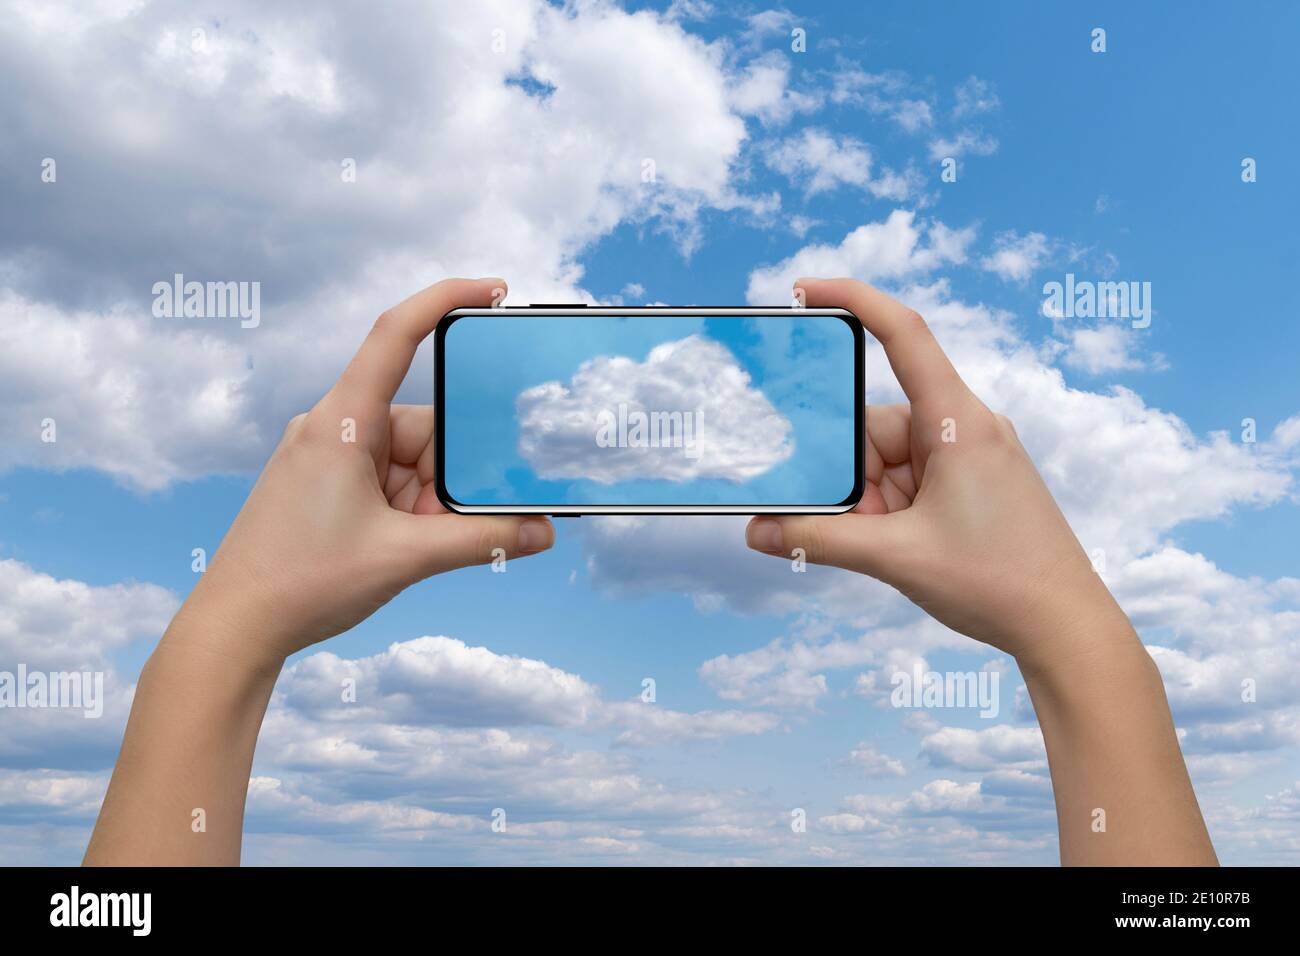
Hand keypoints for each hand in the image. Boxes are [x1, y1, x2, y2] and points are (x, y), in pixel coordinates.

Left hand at [182, 277, 553, 667]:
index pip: (396, 335)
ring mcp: (328, 457)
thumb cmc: (301, 582)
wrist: (234, 627)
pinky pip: (389, 480)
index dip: (444, 301)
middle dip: (449, 477)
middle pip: (423, 427)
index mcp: (342, 422)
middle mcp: (334, 428)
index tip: (492, 290)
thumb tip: (542, 532)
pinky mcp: (327, 485)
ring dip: (429, 503)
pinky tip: (406, 547)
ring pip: (410, 461)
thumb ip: (480, 540)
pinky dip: (410, 510)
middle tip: (452, 523)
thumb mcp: (405, 557)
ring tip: (417, 549)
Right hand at [746, 277, 1133, 673]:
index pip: (903, 335)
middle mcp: (964, 428)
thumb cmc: (999, 580)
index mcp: (957, 422)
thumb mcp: (895, 557)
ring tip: (878, 549)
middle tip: (833, 521)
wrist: (1065, 627)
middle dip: (848, 476)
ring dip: (868, 503)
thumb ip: (819, 540)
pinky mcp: (968, 485)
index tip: (806, 290)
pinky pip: (907, 481)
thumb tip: (757, 532)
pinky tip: (888, 547)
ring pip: (887, 461)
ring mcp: (968, 457)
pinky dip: (887, 511)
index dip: (854, 300)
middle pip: (876, 426)